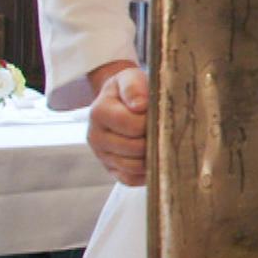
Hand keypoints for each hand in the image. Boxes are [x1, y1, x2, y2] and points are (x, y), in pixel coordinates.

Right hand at [87, 62, 148, 186]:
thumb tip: (140, 106)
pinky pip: (129, 180)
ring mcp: (101, 155)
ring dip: (151, 157)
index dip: (151, 122)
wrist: (118, 99)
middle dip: (153, 139)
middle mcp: (95, 136)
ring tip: (158, 141)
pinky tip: (154, 158)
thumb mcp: (130, 78)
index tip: (158, 113)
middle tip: (161, 129)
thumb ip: (134, 87)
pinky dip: (145, 173)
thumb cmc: (130, 89)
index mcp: (99, 113)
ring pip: (133, 167)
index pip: (133, 126)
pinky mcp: (110, 169)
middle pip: (134, 149)